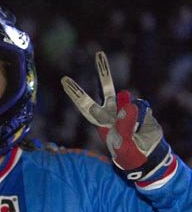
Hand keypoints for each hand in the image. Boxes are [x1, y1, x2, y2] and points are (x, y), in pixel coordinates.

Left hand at [61, 51, 169, 180]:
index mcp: (100, 121)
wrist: (147, 157)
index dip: (75, 93)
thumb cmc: (128, 154)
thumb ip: (125, 124)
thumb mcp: (125, 145)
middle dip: (103, 72)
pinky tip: (142, 128)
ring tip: (134, 131)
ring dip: (132, 114)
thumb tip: (128, 100)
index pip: (84, 104)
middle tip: (99, 54)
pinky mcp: (141, 109)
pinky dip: (143, 117)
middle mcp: (111, 111)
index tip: (64, 80)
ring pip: (128, 100)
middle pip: (106, 89)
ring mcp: (126, 109)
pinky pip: (142, 107)